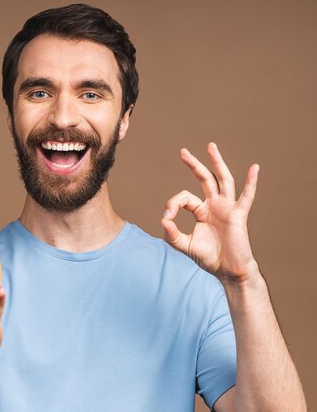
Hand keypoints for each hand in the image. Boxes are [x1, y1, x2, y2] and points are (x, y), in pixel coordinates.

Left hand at [161, 142, 259, 283]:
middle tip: (182, 151)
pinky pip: (247, 196)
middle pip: (205, 179)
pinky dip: (251, 182)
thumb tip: (163, 219)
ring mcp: (227, 208)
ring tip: (210, 146)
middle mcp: (214, 206)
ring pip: (222, 180)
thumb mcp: (184, 245)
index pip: (184, 198)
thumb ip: (171, 234)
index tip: (167, 218)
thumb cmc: (208, 257)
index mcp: (202, 211)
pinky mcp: (238, 215)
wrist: (227, 271)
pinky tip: (254, 168)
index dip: (172, 204)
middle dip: (194, 165)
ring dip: (217, 162)